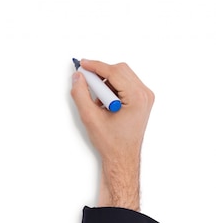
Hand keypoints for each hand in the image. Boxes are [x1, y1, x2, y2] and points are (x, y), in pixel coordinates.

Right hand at [71, 60, 154, 210]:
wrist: (122, 157)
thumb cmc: (111, 143)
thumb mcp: (90, 118)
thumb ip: (81, 94)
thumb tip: (78, 77)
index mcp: (136, 98)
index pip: (115, 72)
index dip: (96, 66)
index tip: (82, 64)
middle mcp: (144, 95)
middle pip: (120, 70)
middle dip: (101, 73)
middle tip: (85, 81)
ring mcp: (145, 97)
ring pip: (122, 75)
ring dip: (106, 82)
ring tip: (96, 101)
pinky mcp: (141, 99)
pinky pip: (124, 83)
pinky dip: (111, 88)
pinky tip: (104, 103)